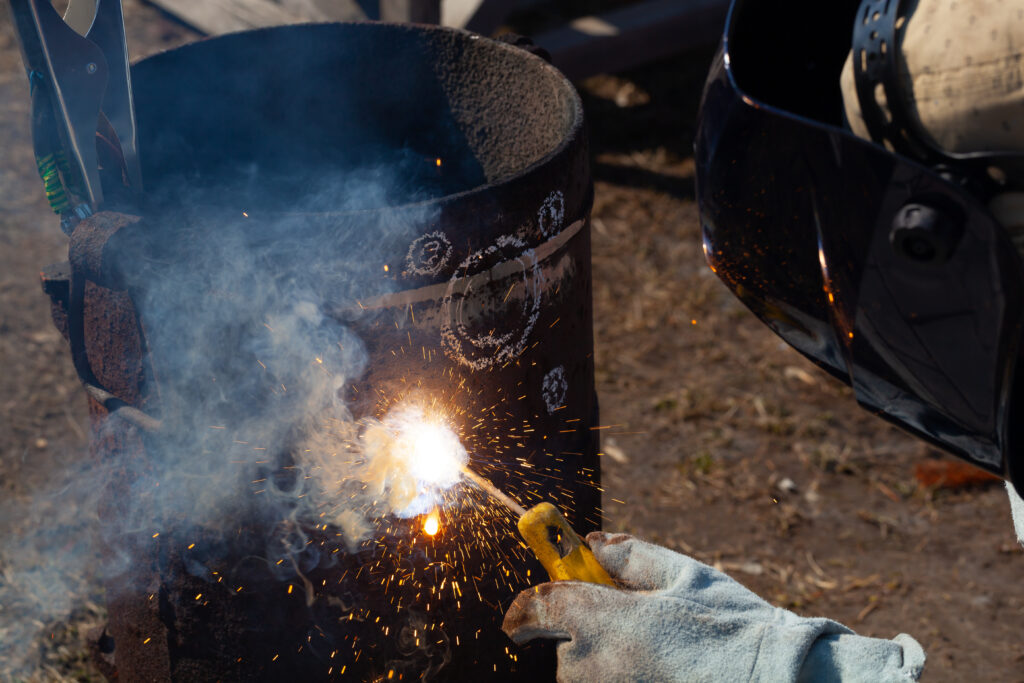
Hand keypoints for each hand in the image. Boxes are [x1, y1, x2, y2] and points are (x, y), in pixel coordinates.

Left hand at [503, 532, 923, 682]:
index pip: (534, 610)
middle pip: (564, 652)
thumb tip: (593, 541)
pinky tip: (666, 671)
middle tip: (631, 629)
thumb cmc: (736, 626)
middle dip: (585, 638)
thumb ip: (629, 555)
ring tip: (663, 657)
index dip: (526, 609)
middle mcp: (595, 666)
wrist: (782, 682)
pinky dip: (625, 678)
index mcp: (603, 619)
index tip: (526, 614)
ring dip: (606, 666)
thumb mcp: (684, 575)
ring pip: (586, 679)